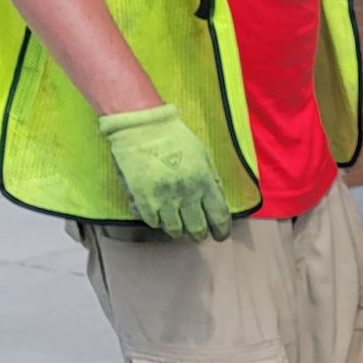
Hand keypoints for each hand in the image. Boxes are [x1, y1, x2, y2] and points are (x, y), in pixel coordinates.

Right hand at [99, 105, 232, 241]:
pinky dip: (157, 221)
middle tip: (196, 232)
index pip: (219, 217)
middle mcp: (186, 194)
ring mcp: (164, 199)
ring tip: (177, 224)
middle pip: (197, 229)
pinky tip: (159, 213)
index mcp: (204, 181)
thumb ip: (211, 179)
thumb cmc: (174, 138)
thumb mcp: (202, 155)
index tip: (219, 236)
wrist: (141, 127)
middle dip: (198, 234)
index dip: (221, 231)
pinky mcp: (143, 200)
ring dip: (178, 230)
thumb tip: (217, 201)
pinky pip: (153, 222)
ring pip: (174, 230)